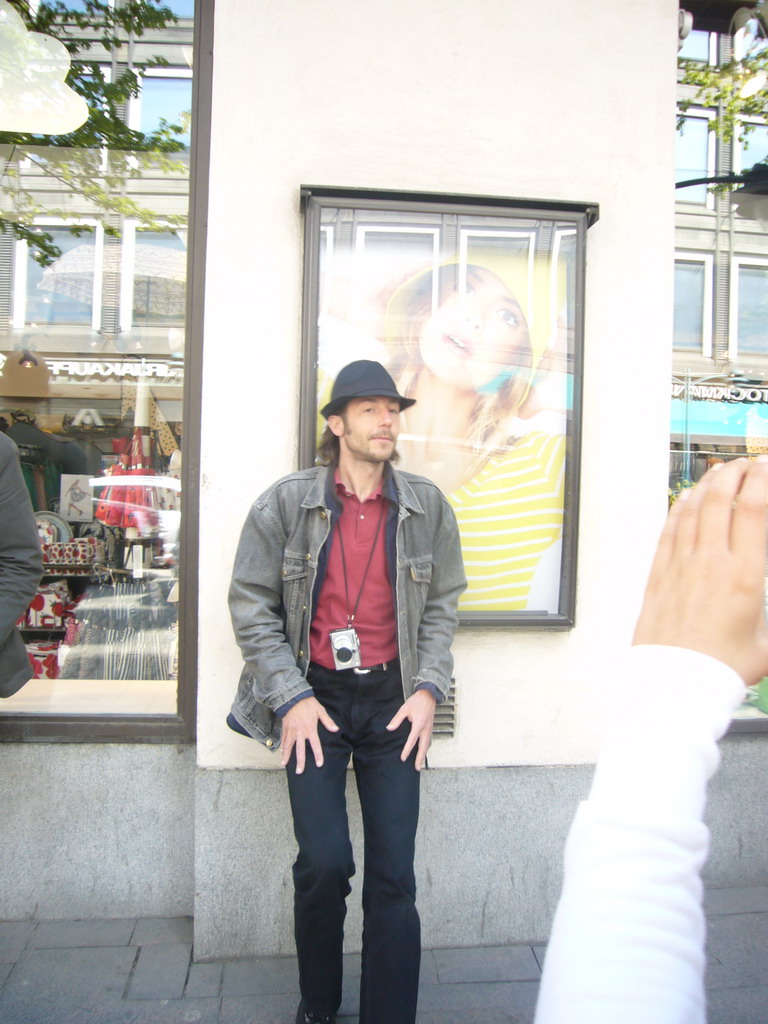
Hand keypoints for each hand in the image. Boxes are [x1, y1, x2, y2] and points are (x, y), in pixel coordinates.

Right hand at [280, 696, 338, 773]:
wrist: (293, 696)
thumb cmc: (308, 703)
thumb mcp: (320, 710)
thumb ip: (328, 721)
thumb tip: (336, 730)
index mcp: (310, 729)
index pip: (315, 745)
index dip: (318, 755)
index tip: (319, 764)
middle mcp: (300, 732)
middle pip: (300, 750)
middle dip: (300, 762)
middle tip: (300, 772)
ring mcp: (291, 731)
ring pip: (288, 746)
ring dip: (287, 756)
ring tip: (284, 765)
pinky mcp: (285, 728)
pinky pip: (283, 739)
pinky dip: (282, 746)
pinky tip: (281, 753)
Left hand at [386, 688, 436, 770]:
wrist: (429, 695)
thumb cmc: (417, 701)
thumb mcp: (404, 708)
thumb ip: (396, 719)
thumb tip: (389, 728)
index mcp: (419, 725)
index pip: (412, 741)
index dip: (407, 750)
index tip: (403, 758)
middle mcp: (426, 729)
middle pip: (423, 747)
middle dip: (420, 758)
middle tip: (417, 768)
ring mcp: (429, 729)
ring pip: (427, 745)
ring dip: (423, 755)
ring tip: (420, 764)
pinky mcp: (430, 728)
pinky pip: (428, 741)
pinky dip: (425, 748)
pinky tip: (423, 752)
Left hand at [633, 456, 767, 684]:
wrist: (674, 684)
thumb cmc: (722, 670)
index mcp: (745, 575)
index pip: (754, 510)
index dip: (762, 479)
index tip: (767, 464)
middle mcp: (711, 562)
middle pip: (721, 499)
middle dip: (734, 473)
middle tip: (745, 462)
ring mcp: (681, 565)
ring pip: (693, 510)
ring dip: (707, 484)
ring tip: (719, 471)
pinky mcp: (658, 575)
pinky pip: (669, 530)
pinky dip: (679, 508)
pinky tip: (685, 498)